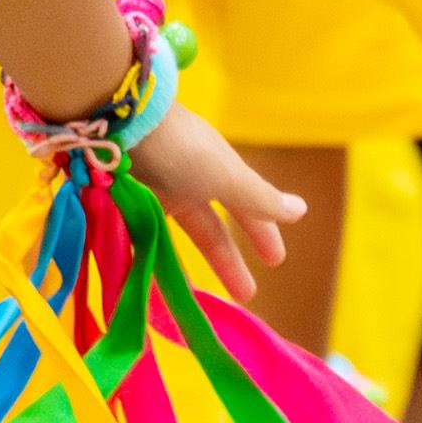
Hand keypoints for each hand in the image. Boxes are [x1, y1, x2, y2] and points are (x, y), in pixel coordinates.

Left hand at [122, 101, 301, 299]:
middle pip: (213, 227)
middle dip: (230, 259)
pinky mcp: (125, 198)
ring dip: (189, 265)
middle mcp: (188, 180)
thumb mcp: (228, 177)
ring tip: (197, 300)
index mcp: (219, 171)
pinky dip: (154, 256)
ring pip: (176, 234)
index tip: (276, 261)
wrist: (120, 122)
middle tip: (247, 294)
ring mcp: (155, 188)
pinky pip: (146, 234)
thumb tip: (301, 211)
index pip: (247, 208)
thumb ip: (260, 199)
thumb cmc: (181, 149)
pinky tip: (155, 278)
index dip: (263, 233)